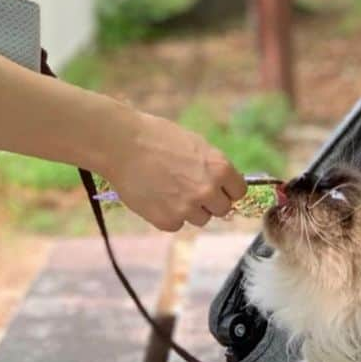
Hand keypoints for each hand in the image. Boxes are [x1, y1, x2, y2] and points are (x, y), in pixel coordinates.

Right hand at [98, 112, 245, 232]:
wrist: (121, 145)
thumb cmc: (156, 137)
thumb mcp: (194, 144)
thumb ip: (212, 166)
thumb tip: (222, 182)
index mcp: (219, 168)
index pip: (239, 191)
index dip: (227, 189)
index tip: (217, 187)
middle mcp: (207, 191)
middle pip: (222, 209)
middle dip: (209, 201)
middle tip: (190, 188)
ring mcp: (187, 209)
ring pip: (200, 219)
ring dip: (189, 209)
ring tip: (169, 190)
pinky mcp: (167, 221)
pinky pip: (176, 224)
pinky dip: (167, 214)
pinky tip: (155, 196)